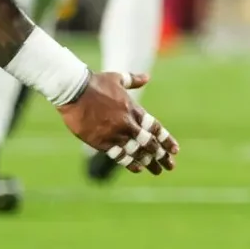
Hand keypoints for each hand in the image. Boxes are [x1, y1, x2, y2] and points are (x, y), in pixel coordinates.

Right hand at [57, 72, 177, 174]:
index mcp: (133, 109)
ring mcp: (115, 134)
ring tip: (157, 171)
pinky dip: (129, 163)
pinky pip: (118, 155)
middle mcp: (127, 123)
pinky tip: (138, 169)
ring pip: (136, 152)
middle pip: (149, 143)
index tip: (175, 150)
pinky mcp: (101, 141)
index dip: (166, 140)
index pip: (155, 128)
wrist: (74, 91)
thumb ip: (133, 80)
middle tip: (170, 166)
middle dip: (161, 156)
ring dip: (148, 162)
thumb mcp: (117, 78)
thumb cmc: (95, 82)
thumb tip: (146, 77)